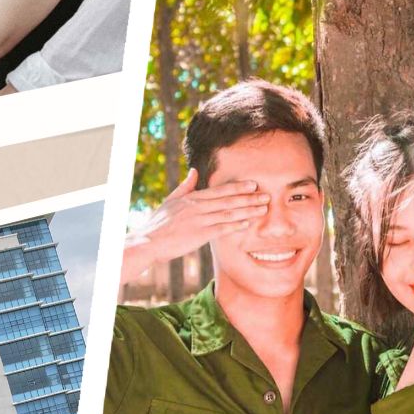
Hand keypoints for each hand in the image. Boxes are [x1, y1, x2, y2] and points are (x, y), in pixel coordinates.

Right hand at [123, 171, 267, 281]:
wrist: (147, 242)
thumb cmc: (157, 225)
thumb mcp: (170, 201)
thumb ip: (185, 187)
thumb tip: (194, 171)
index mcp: (191, 198)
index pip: (219, 190)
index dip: (238, 187)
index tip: (253, 184)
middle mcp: (197, 206)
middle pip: (228, 200)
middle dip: (249, 197)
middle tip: (267, 195)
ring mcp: (198, 220)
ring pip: (228, 213)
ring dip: (247, 211)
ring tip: (263, 209)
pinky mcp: (198, 235)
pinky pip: (220, 229)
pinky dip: (234, 225)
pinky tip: (247, 224)